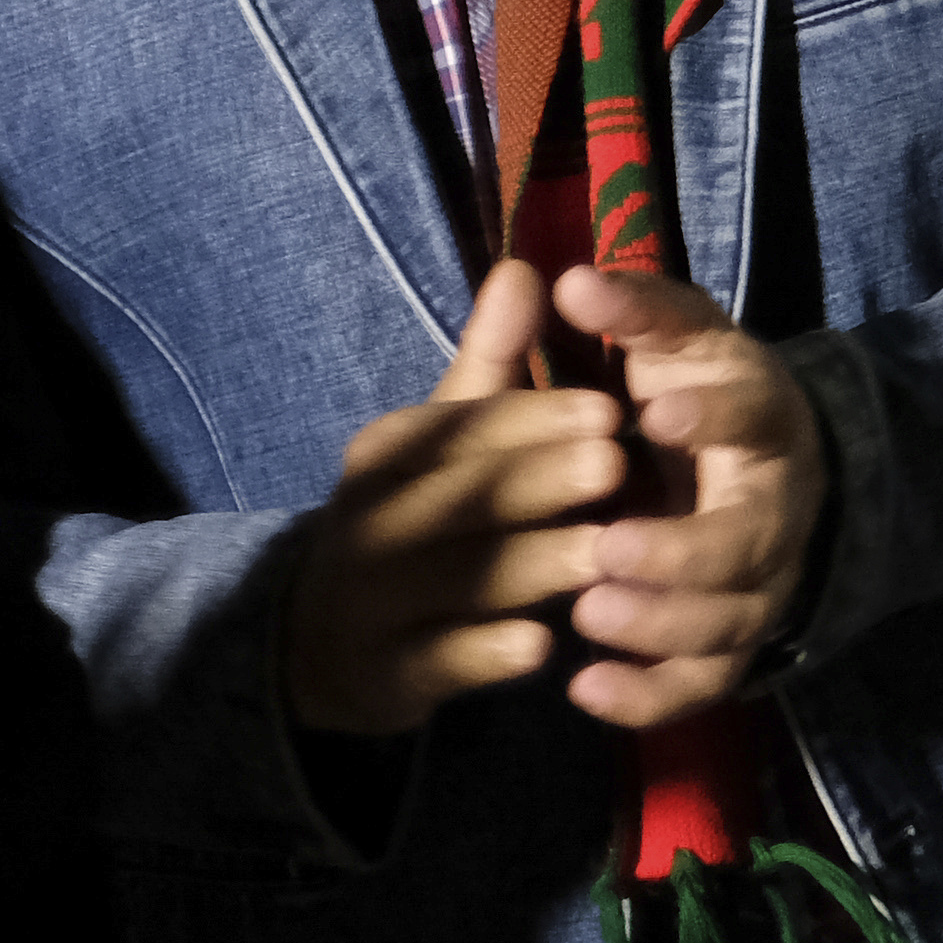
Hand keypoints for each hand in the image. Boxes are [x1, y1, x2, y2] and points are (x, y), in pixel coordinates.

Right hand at [281, 263, 623, 738]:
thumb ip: (492, 360)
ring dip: (529, 567)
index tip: (610, 407)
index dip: (533, 419)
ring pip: (455, 582)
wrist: (324, 638)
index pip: (462, 431)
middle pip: (458, 502)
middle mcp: (369, 523)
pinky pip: (437, 663)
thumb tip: (527, 266)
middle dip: (537, 484)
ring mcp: (370, 604)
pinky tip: (542, 647)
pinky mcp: (386, 676)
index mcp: (388, 455)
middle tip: (618, 467)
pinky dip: (484, 655)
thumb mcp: (444, 437)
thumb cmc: (416, 512)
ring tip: (605, 553)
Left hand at [551, 267, 830, 726]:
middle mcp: (776, 507)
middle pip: (752, 541)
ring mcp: (760, 582)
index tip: (657, 411)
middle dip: (683, 552)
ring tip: (586, 613)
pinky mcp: (731, 643)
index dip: (718, 416)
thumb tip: (566, 279)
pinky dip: (650, 696)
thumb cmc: (695, 397)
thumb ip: (632, 313)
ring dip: (663, 624)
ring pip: (732, 621)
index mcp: (763, 419)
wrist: (759, 473)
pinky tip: (586, 690)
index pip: (756, 414)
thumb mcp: (677, 343)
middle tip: (606, 549)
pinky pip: (705, 684)